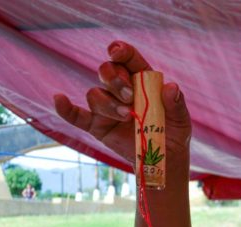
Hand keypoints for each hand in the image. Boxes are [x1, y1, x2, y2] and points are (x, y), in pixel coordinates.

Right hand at [54, 41, 191, 166]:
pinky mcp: (97, 126)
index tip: (118, 52)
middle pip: (107, 71)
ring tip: (127, 117)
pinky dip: (66, 109)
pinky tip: (59, 100)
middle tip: (130, 97)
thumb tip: (171, 88)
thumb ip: (177, 104)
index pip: (128, 59)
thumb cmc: (173, 135)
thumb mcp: (181, 120)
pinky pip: (76, 116)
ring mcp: (107, 108)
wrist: (164, 162)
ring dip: (108, 103)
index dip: (121, 51)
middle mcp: (121, 90)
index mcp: (141, 81)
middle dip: (115, 79)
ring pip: (95, 94)